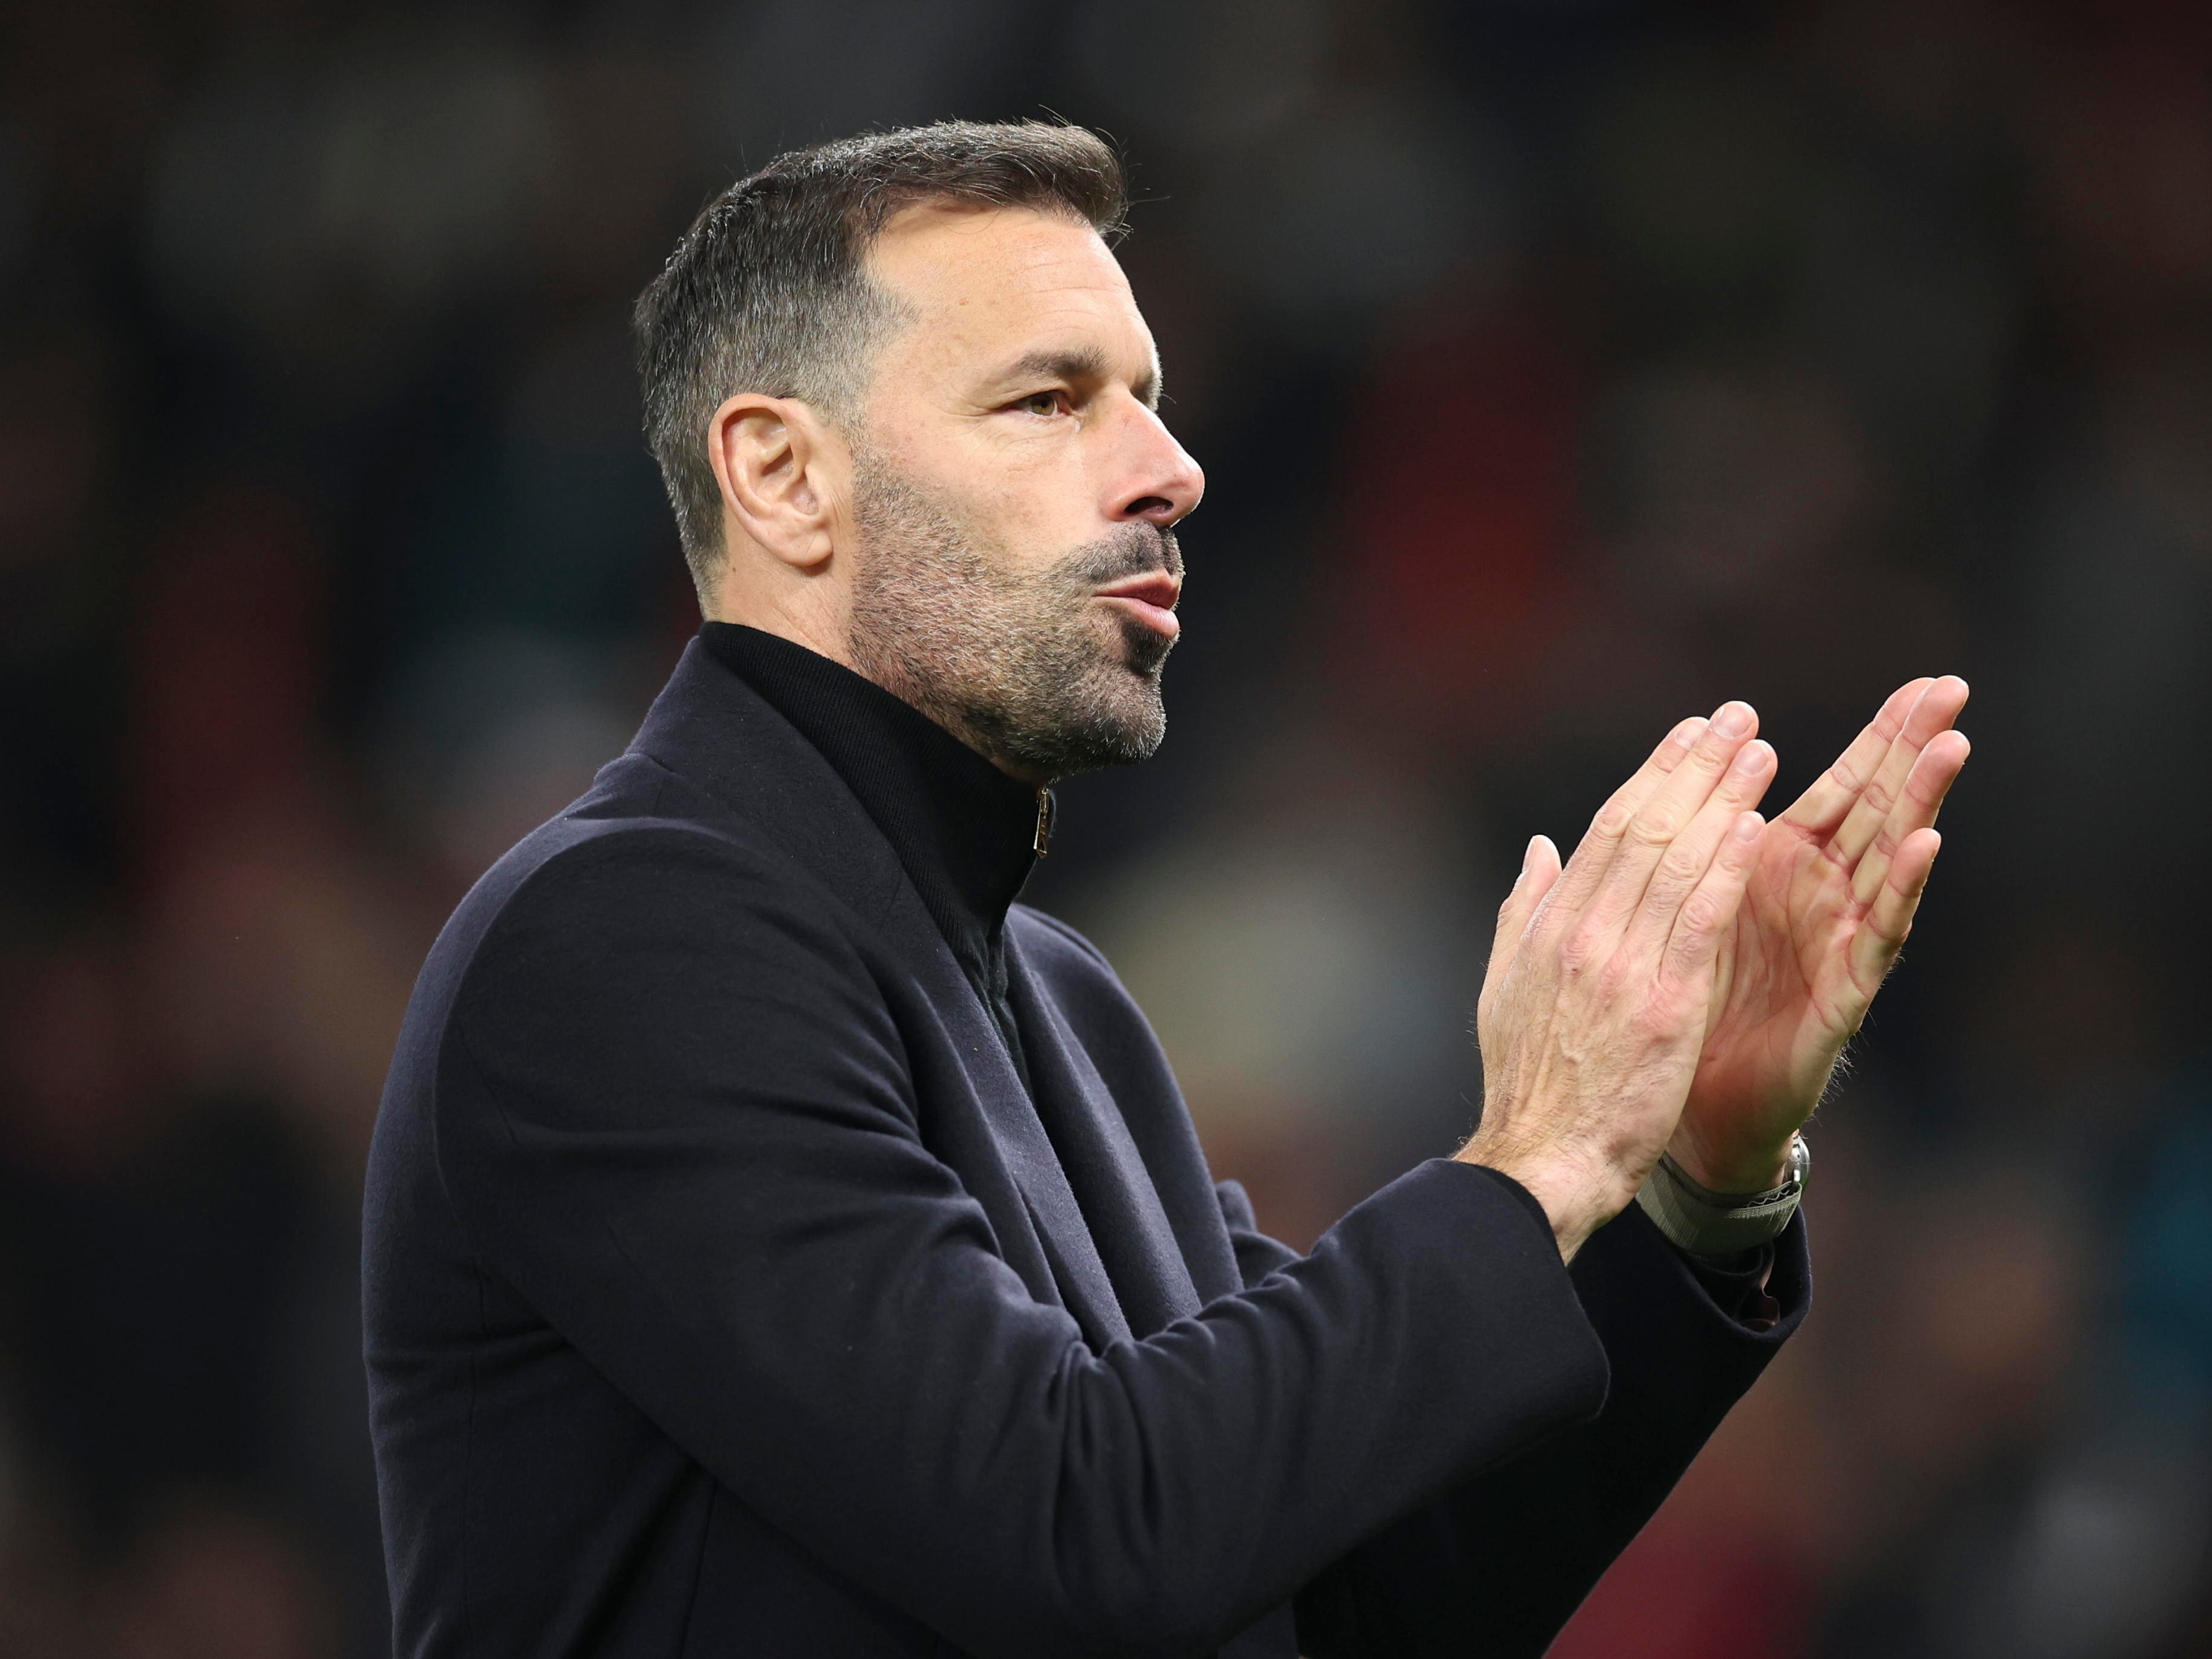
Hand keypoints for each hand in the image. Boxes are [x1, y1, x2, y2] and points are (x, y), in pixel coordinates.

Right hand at [1460, 708, 1777, 1260]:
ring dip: (1722, 800)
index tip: (1689, 734)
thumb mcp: (1506, 987)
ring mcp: (1622, 969)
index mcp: (1550, 928)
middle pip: (1644, 831)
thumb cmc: (1529, 1084)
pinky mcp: (1664, 1007)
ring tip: (1761, 751)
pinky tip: (1757, 827)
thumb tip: (1539, 849)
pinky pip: (1699, 921)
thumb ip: (1524, 912)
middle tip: (1737, 718)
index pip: (1607, 832)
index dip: (1653, 776)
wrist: (1538, 1161)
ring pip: (1676, 863)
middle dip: (1694, 767)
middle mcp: (1583, 936)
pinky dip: (1727, 869)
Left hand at [1670, 678, 1970, 1191]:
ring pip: (1889, 860)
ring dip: (1919, 802)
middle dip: (1913, 748)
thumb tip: (1687, 777)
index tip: (1920, 681)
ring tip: (1951, 746)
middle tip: (1954, 689)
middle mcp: (1822, 898)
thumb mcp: (1686, 907)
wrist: (1687, 1107)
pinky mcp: (1843, 993)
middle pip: (1877, 809)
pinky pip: (1877, 934)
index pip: (1842, 787)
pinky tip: (1926, 843)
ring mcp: (1839, 943)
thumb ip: (1694, 846)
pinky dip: (1903, 888)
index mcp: (1780, 868)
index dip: (1879, 737)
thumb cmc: (1689, 1004)